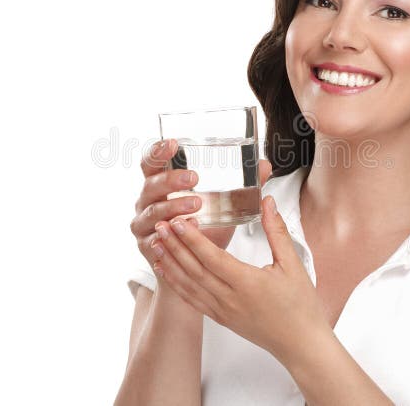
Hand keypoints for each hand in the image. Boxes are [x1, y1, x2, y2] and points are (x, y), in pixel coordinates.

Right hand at [130, 138, 271, 269]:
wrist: (194, 266)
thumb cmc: (206, 228)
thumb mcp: (223, 204)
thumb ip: (241, 185)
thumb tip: (264, 166)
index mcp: (160, 184)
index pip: (151, 162)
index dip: (158, 151)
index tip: (173, 144)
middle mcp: (148, 201)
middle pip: (151, 185)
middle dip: (171, 180)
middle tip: (194, 178)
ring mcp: (144, 224)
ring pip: (153, 212)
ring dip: (173, 207)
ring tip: (196, 205)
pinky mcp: (147, 246)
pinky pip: (153, 240)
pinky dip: (166, 236)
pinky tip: (181, 232)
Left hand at [150, 194, 329, 361]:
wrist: (301, 344)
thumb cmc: (300, 307)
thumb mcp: (293, 264)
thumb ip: (277, 231)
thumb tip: (268, 203)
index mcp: (247, 283)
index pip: (211, 257)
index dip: (192, 238)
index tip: (178, 221)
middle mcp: (230, 299)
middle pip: (194, 269)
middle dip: (174, 246)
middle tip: (160, 226)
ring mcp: (222, 311)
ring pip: (189, 285)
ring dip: (170, 263)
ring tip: (156, 244)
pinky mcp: (221, 319)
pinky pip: (192, 300)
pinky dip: (176, 284)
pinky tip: (166, 271)